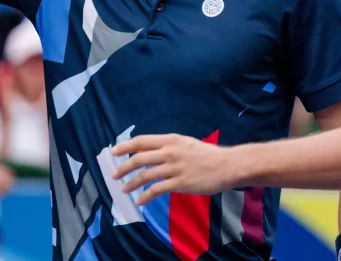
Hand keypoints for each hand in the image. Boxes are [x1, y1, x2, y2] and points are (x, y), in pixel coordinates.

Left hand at [111, 134, 238, 205]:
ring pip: (145, 175)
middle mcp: (170, 152)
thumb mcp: (186, 143)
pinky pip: (157, 190)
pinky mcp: (180, 183)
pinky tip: (140, 201)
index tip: (113, 152)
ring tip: (124, 190)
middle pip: (139, 158)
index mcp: (171, 140)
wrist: (227, 165)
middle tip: (114, 175)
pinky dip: (145, 196)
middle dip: (123, 167)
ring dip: (132, 183)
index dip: (125, 146)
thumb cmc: (208, 155)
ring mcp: (174, 168)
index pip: (142, 141)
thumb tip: (151, 152)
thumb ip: (169, 146)